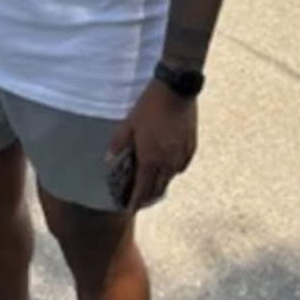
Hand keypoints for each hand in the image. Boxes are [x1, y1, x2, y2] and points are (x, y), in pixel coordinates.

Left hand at [107, 81, 197, 211]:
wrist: (176, 90)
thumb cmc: (149, 106)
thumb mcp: (128, 124)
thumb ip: (118, 144)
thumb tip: (108, 160)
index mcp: (150, 160)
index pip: (143, 190)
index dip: (135, 202)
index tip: (130, 208)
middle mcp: (168, 164)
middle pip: (158, 189)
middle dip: (147, 197)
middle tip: (138, 199)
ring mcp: (182, 157)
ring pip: (170, 179)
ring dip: (159, 184)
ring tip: (150, 183)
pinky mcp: (191, 149)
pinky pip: (180, 167)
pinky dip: (171, 170)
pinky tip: (165, 165)